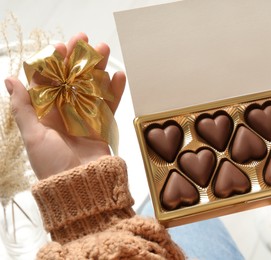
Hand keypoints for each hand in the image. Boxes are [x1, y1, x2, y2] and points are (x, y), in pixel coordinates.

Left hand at [4, 33, 125, 179]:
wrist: (81, 187)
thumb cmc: (52, 164)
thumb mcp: (32, 136)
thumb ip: (23, 107)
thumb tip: (10, 79)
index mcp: (45, 112)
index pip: (48, 81)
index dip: (53, 62)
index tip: (61, 47)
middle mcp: (65, 111)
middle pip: (72, 79)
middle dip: (78, 59)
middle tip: (86, 40)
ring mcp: (86, 117)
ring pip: (92, 87)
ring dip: (98, 69)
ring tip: (105, 51)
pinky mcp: (103, 125)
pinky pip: (110, 104)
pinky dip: (115, 90)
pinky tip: (119, 75)